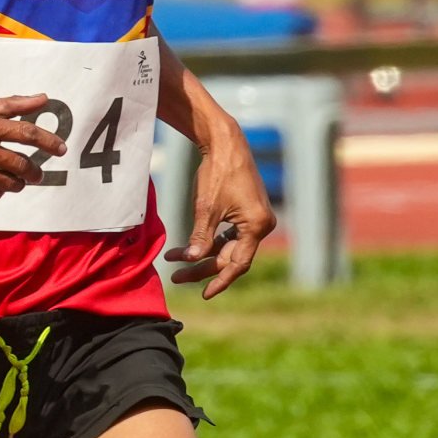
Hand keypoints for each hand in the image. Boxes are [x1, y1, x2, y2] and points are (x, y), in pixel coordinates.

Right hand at [0, 93, 65, 203]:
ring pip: (7, 184)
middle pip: (19, 164)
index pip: (25, 133)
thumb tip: (43, 98)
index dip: (47, 142)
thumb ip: (12, 104)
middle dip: (34, 171)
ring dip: (16, 183)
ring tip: (14, 180)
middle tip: (36, 174)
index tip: (61, 149)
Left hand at [168, 119, 276, 296]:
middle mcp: (262, 225)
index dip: (220, 281)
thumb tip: (193, 260)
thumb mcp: (206, 207)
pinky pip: (230, 236)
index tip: (204, 294)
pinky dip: (211, 242)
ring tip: (175, 259)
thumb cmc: (217, 172)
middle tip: (176, 276)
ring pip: (228, 248)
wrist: (226, 143)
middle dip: (202, 267)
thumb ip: (201, 236)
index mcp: (256, 226)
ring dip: (203, 254)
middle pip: (230, 258)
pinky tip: (189, 247)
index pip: (238, 264)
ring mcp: (256, 220)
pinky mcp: (249, 213)